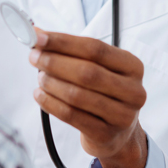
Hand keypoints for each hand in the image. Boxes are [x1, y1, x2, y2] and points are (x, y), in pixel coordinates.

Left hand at [29, 31, 146, 167]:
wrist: (118, 134)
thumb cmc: (103, 93)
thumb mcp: (97, 68)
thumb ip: (71, 50)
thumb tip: (38, 32)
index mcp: (133, 66)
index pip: (95, 48)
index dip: (64, 42)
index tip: (38, 37)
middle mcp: (133, 91)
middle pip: (87, 72)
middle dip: (55, 62)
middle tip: (34, 57)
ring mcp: (122, 116)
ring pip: (77, 95)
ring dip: (51, 83)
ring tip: (40, 77)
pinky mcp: (105, 135)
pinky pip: (71, 116)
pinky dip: (50, 103)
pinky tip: (39, 95)